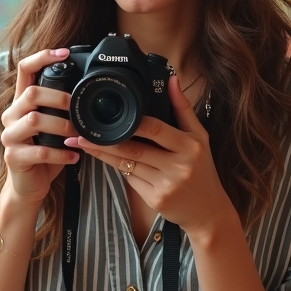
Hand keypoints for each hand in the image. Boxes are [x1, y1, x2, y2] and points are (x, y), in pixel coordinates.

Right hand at [0, 48, 80, 205]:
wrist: (29, 185)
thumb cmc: (45, 152)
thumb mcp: (53, 125)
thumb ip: (61, 108)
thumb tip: (89, 89)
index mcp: (21, 102)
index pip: (24, 69)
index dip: (42, 57)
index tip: (65, 52)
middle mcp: (11, 115)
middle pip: (30, 94)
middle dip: (58, 98)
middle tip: (77, 108)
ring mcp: (10, 136)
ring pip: (34, 121)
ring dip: (62, 127)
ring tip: (78, 135)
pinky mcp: (13, 157)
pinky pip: (39, 151)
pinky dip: (61, 154)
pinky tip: (74, 157)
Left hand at [65, 74, 231, 237]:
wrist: (208, 211)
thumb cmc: (202, 169)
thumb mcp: (200, 137)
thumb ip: (183, 108)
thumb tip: (172, 79)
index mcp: (190, 146)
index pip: (155, 129)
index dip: (131, 122)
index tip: (109, 115)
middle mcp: (179, 165)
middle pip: (134, 148)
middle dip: (105, 140)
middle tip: (82, 132)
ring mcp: (166, 185)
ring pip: (127, 164)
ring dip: (103, 154)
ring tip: (83, 144)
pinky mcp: (155, 200)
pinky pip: (130, 180)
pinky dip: (119, 168)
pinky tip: (108, 159)